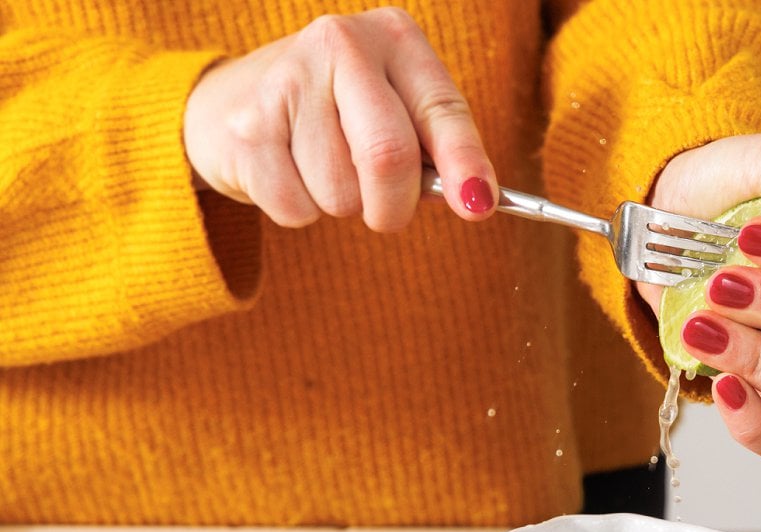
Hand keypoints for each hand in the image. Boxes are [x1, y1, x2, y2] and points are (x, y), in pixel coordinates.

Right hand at [183, 8, 494, 231]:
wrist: (232, 101)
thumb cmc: (338, 115)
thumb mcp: (395, 111)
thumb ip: (435, 151)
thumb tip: (476, 201)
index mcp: (394, 37)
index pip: (442, 109)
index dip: (465, 164)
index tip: (478, 207)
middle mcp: (341, 43)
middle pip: (388, 156)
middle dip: (394, 206)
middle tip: (388, 214)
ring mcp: (287, 80)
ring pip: (341, 193)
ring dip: (341, 206)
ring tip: (323, 170)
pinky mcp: (247, 127)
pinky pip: (296, 208)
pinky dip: (300, 210)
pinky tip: (288, 172)